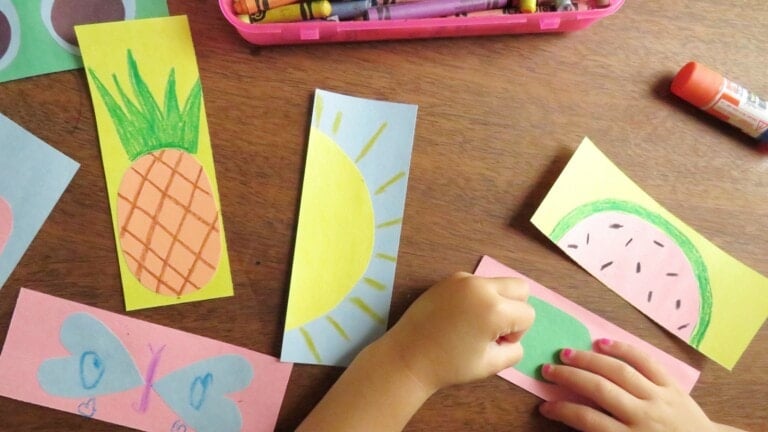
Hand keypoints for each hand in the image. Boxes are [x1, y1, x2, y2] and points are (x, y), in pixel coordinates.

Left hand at [378, 272, 534, 393]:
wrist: (407, 357)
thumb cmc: (449, 365)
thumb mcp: (491, 365)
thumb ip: (514, 351)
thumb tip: (513, 338)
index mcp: (494, 309)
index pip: (527, 313)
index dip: (517, 333)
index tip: (495, 344)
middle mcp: (481, 287)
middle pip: (520, 288)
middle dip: (514, 309)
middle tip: (492, 330)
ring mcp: (463, 279)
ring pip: (497, 283)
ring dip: (495, 301)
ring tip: (473, 324)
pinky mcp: (448, 279)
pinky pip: (476, 283)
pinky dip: (477, 297)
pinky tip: (458, 317)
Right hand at [539, 338, 729, 431]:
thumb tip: (573, 420)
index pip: (587, 420)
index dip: (562, 411)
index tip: (545, 406)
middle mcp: (643, 416)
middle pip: (599, 389)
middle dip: (569, 377)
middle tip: (547, 370)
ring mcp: (659, 398)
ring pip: (619, 371)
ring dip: (588, 359)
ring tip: (566, 353)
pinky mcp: (672, 386)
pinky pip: (646, 361)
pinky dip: (623, 349)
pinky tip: (602, 342)